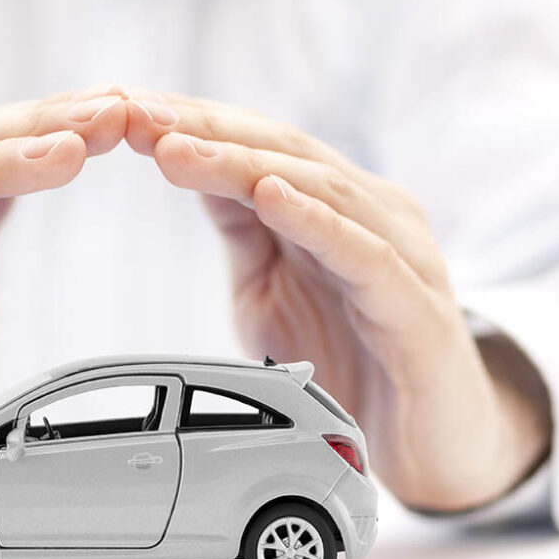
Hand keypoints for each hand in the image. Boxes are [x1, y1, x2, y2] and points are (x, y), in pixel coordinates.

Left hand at [125, 90, 550, 509]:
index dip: (195, 125)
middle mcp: (374, 215)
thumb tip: (188, 168)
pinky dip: (317, 221)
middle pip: (285, 153)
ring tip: (178, 148)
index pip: (260, 147)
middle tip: (139, 116)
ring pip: (321, 190)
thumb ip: (243, 231)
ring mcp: (402, 256)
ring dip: (243, 165)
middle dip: (206, 132)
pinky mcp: (417, 309)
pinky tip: (271, 196)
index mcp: (337, 207)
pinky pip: (366, 255)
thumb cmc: (352, 362)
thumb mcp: (272, 290)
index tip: (128, 110)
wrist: (430, 447)